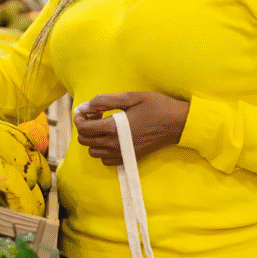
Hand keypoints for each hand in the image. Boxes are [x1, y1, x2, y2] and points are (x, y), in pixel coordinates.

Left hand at [74, 92, 189, 165]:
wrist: (177, 123)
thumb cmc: (156, 106)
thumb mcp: (130, 97)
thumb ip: (104, 101)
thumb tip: (84, 106)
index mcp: (114, 127)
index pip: (83, 128)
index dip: (78, 118)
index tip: (84, 111)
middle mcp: (115, 144)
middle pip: (85, 141)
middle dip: (84, 128)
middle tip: (95, 116)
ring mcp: (122, 153)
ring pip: (93, 152)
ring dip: (93, 140)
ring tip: (103, 127)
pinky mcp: (129, 158)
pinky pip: (106, 161)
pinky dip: (103, 151)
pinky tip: (111, 139)